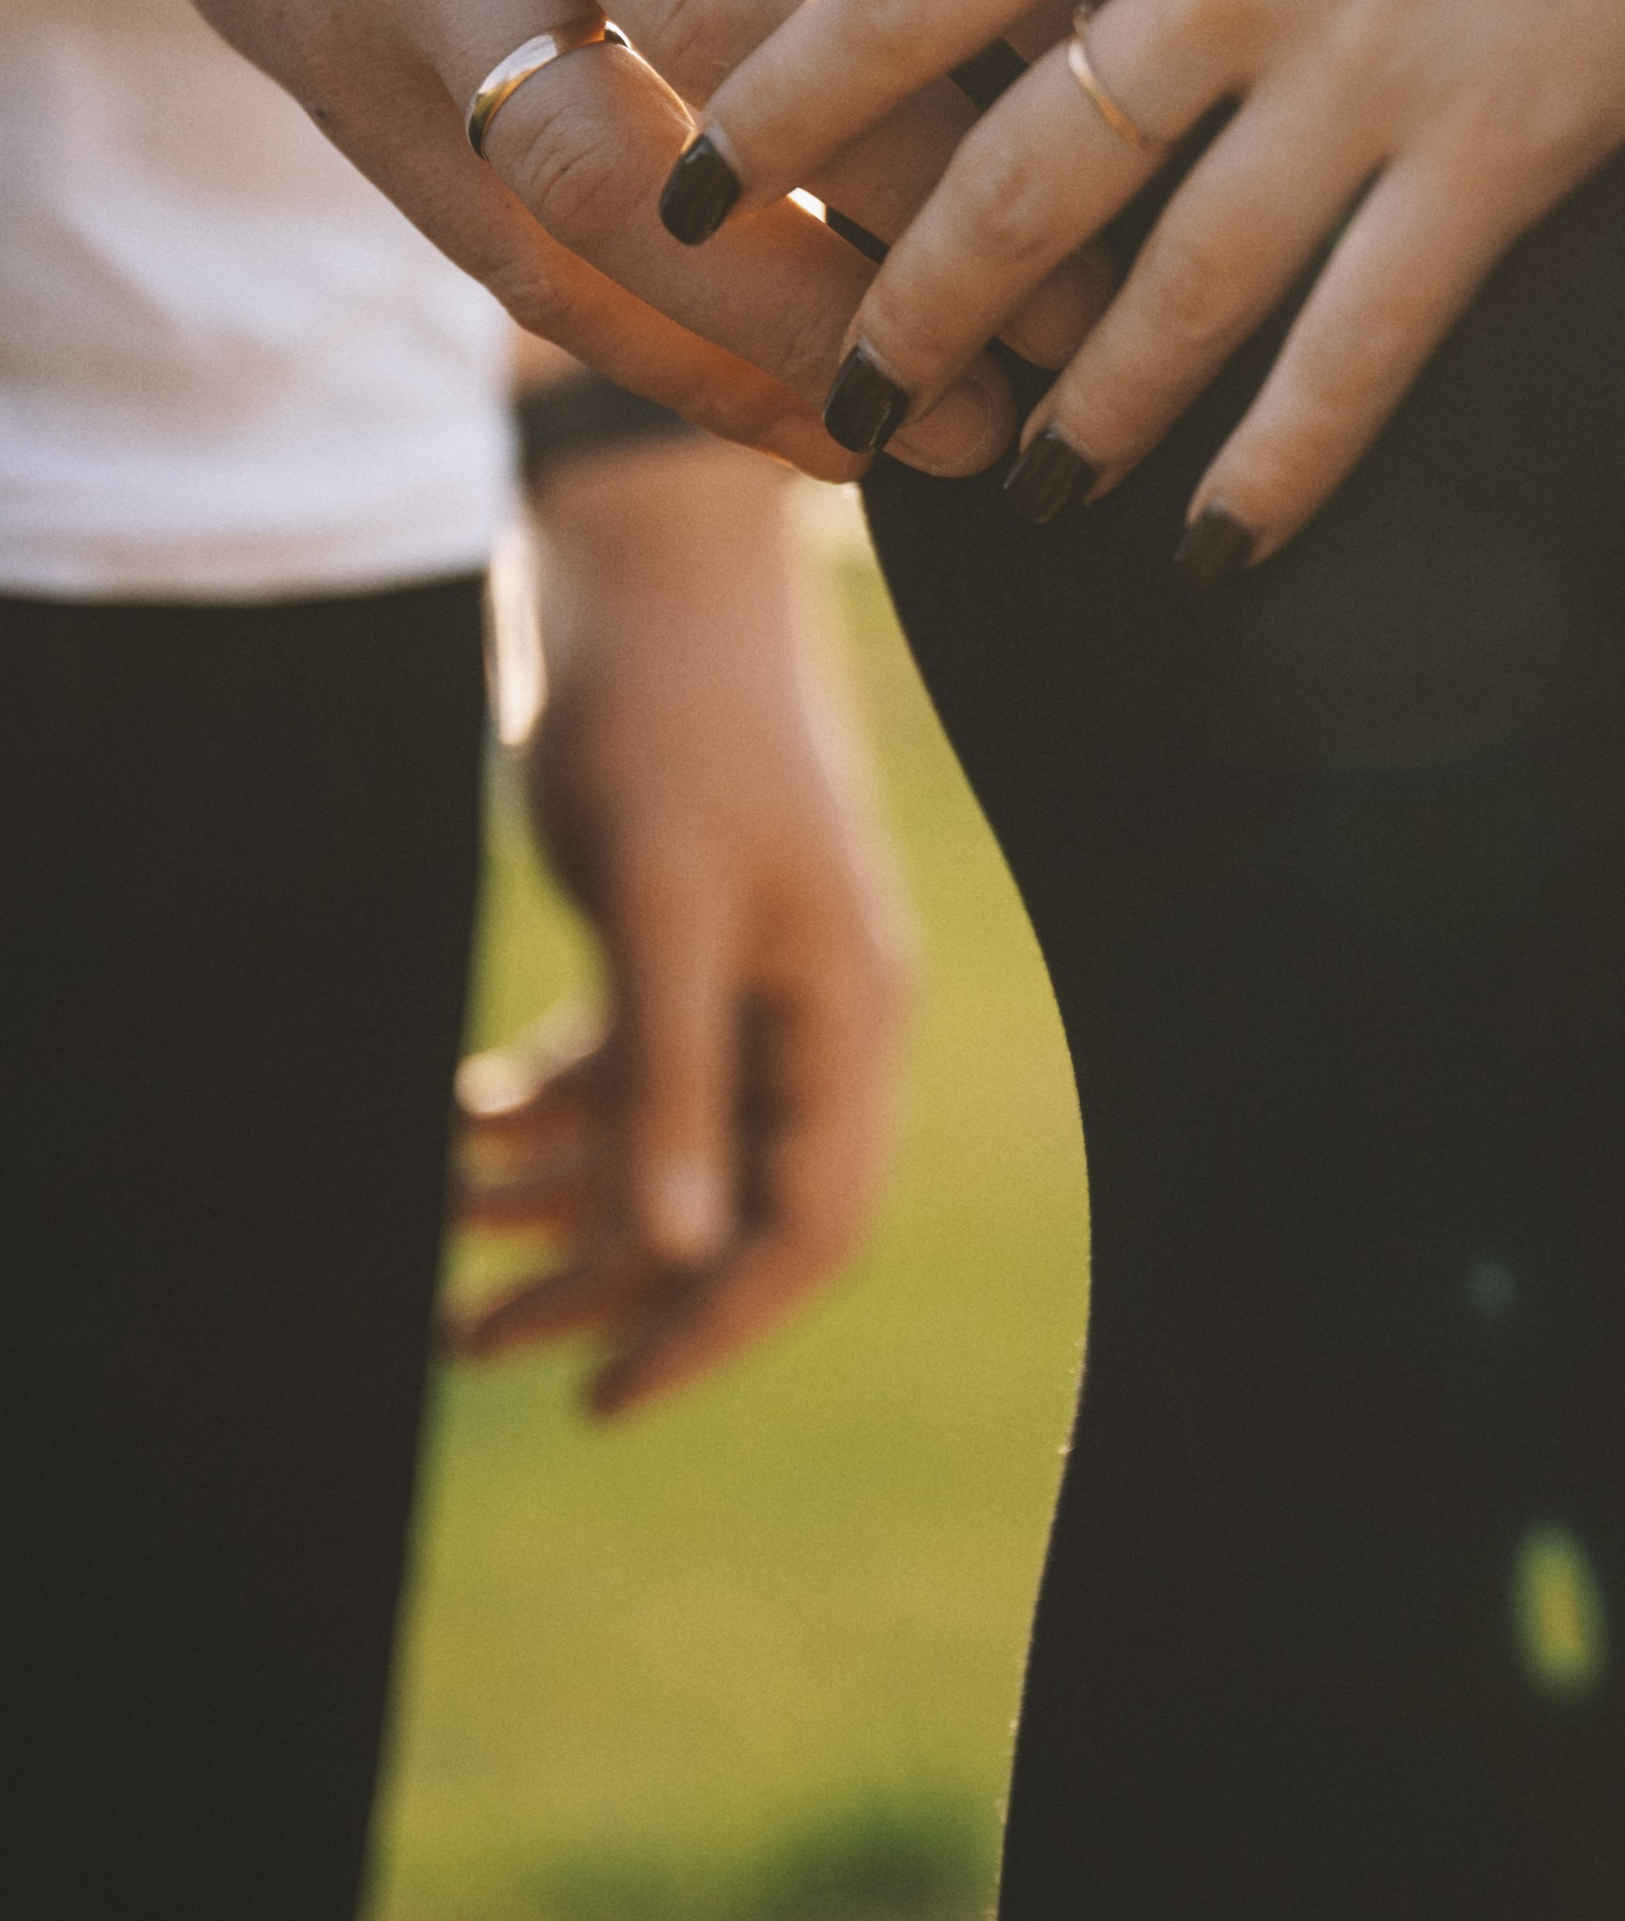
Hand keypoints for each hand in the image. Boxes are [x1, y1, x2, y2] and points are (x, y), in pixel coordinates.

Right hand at [0, 0, 1210, 474]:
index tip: (1176, 52)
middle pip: (750, 25)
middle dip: (944, 181)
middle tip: (1125, 299)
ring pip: (610, 180)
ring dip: (799, 318)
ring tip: (977, 420)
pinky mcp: (340, 69)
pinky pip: (509, 250)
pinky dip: (666, 359)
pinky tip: (824, 425)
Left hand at [449, 434, 910, 1414]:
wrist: (637, 565)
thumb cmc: (667, 720)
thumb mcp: (662, 903)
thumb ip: (673, 1075)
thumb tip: (681, 1252)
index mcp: (845, 1009)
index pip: (810, 1226)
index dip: (714, 1326)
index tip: (603, 1398)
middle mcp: (809, 1006)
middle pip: (727, 1201)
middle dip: (608, 1283)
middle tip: (469, 1345)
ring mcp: (746, 968)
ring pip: (666, 1138)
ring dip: (559, 1203)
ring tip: (440, 1253)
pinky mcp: (679, 930)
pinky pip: (628, 1066)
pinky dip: (551, 1108)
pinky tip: (466, 1122)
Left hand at [669, 0, 1624, 562]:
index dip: (793, 96)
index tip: (707, 171)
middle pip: (1021, 172)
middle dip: (914, 304)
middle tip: (850, 398)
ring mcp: (1367, 65)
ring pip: (1176, 285)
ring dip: (1085, 404)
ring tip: (1024, 483)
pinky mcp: (1509, 143)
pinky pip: (1370, 337)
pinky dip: (1284, 458)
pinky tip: (1220, 544)